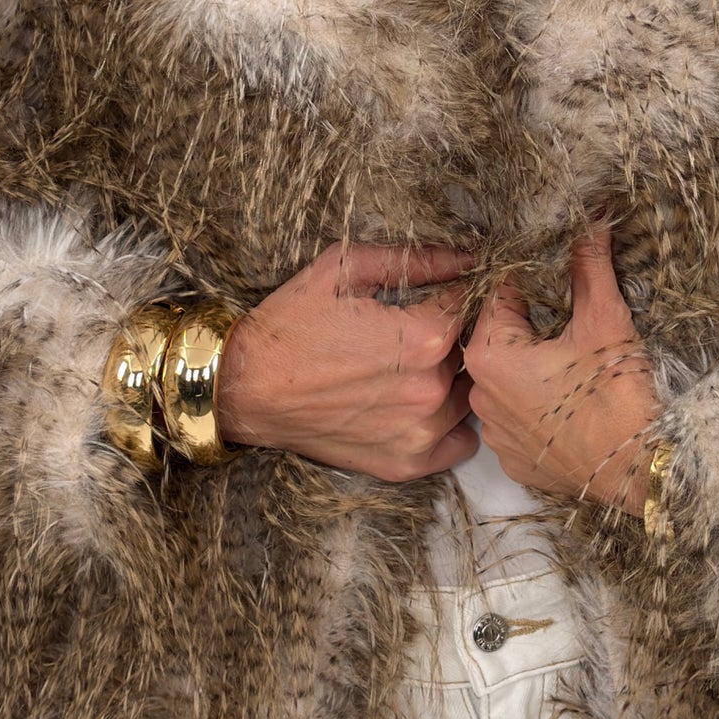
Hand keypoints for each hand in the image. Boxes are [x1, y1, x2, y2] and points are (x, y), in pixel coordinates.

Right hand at [215, 242, 478, 480]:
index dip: (462, 293)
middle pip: (472, 354)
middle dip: (456, 336)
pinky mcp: (405, 464)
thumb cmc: (290, 324)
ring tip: (415, 367)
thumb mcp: (346, 269)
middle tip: (421, 329)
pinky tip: (421, 405)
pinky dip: (450, 425)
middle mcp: (430, 390)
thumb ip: (416, 260)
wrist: (245, 386)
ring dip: (455, 380)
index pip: (472, 306)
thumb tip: (466, 255)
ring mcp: (419, 432)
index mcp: (423, 338)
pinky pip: (459, 444)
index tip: (448, 291)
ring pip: (469, 398)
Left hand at [461, 223, 659, 515]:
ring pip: (509, 377)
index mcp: (489, 355)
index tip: (557, 266)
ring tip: (573, 356)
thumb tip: (589, 218)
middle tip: (571, 311)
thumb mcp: (605, 320)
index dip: (530, 274)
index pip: (499, 292)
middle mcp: (480, 395)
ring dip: (534, 362)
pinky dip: (539, 402)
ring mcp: (497, 433)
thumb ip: (588, 265)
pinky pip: (519, 416)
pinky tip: (570, 397)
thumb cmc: (619, 396)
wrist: (642, 472)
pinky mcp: (517, 460)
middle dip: (532, 319)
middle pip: (501, 335)